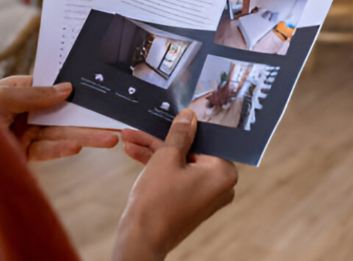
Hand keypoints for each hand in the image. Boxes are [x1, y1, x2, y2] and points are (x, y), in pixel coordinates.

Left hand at [0, 75, 118, 161]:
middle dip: (87, 117)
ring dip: (84, 136)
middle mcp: (23, 112)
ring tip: (109, 138)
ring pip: (60, 133)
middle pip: (61, 113)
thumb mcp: (3, 97)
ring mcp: (24, 134)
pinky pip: (47, 151)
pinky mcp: (22, 155)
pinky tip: (79, 146)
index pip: (51, 87)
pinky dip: (62, 149)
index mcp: (16, 91)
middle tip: (114, 121)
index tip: (99, 90)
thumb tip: (66, 88)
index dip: (74, 89)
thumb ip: (35, 94)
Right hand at [113, 110, 237, 260]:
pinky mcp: (189, 200)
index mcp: (223, 173)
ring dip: (153, 150)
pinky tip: (134, 151)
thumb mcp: (167, 157)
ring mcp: (203, 194)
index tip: (169, 114)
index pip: (205, 138)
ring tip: (129, 138)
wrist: (142, 237)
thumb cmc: (158, 199)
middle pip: (189, 149)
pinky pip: (175, 174)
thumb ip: (180, 134)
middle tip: (141, 128)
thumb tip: (189, 116)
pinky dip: (157, 164)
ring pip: (178, 161)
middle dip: (160, 138)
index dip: (184, 126)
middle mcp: (219, 185)